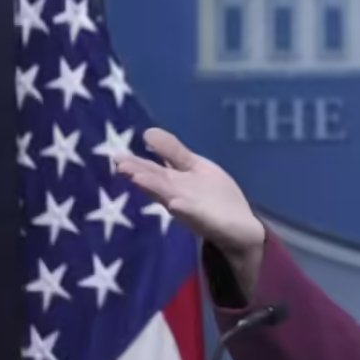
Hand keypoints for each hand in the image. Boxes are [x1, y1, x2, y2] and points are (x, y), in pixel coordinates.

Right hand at [114, 127, 265, 294]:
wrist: (239, 227)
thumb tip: (148, 132)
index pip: (153, 168)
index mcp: (175, 179)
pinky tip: (175, 203)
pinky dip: (183, 208)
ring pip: (167, 195)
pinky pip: (191, 213)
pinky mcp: (203, 219)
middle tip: (120, 165)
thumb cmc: (214, 196)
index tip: (119, 155)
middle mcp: (176, 192)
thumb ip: (174, 152)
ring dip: (154, 188)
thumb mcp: (195, 168)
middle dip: (139, 173)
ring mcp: (189, 207)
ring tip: (138, 179)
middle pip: (156, 181)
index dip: (139, 162)